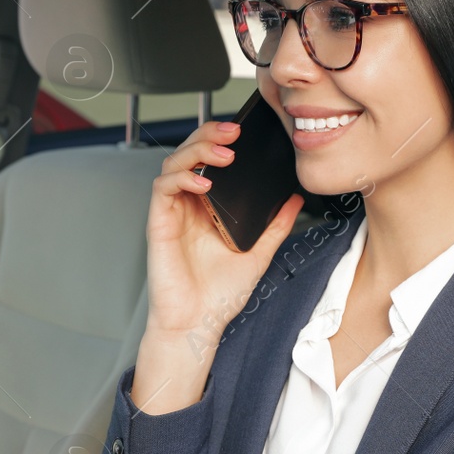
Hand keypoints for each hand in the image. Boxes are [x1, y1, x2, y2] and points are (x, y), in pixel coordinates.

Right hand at [145, 118, 303, 339]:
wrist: (198, 323)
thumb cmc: (219, 294)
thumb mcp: (258, 254)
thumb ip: (275, 226)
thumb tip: (295, 200)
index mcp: (208, 207)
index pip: (209, 159)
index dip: (221, 139)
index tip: (246, 132)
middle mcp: (188, 205)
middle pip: (190, 152)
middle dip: (209, 134)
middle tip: (234, 130)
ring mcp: (172, 212)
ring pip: (174, 163)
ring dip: (197, 150)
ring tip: (224, 152)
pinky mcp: (159, 223)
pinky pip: (163, 188)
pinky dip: (182, 177)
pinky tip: (205, 182)